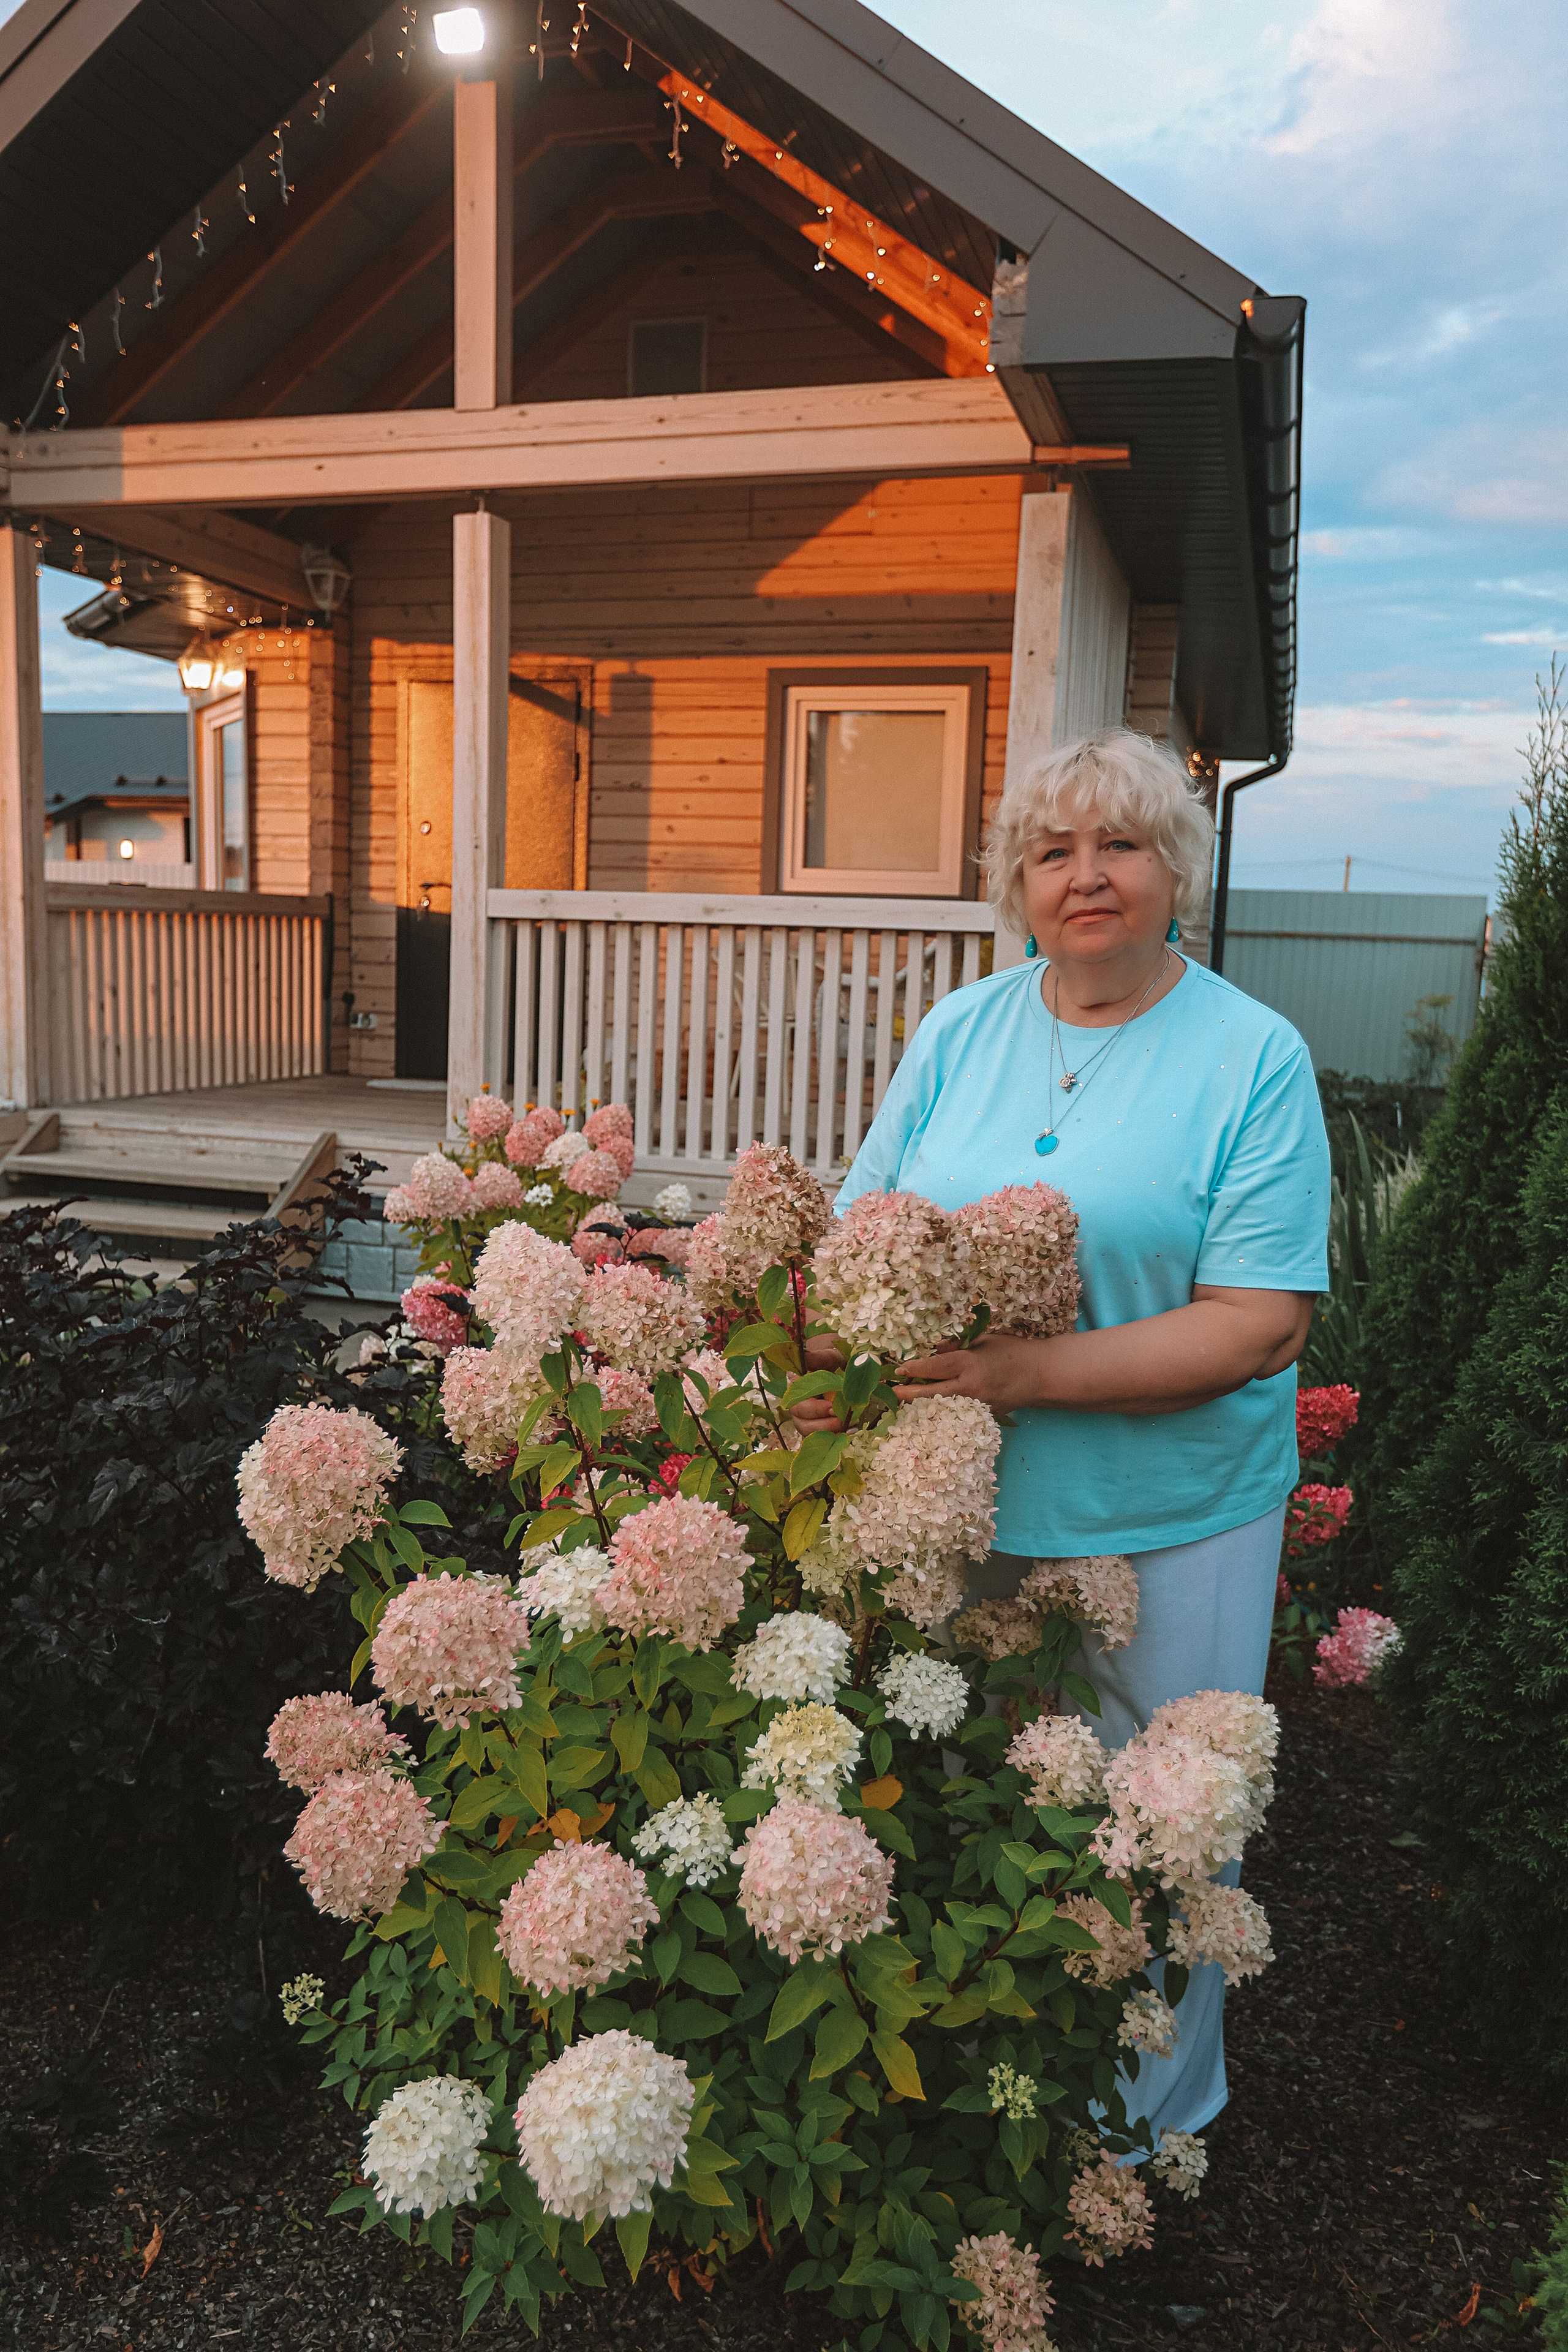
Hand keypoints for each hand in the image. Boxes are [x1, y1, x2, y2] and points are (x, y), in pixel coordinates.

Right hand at [790, 1335, 846, 1435]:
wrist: (840, 1369)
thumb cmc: (833, 1362)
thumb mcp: (829, 1357)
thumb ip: (818, 1358)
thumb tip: (804, 1354)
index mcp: (795, 1387)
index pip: (796, 1402)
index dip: (813, 1409)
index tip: (831, 1407)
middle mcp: (797, 1405)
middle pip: (801, 1421)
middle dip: (823, 1423)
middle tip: (843, 1418)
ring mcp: (805, 1419)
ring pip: (809, 1433)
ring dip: (829, 1431)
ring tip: (849, 1424)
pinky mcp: (817, 1428)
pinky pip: (820, 1439)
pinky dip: (834, 1437)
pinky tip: (850, 1432)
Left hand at [893, 1333, 1049, 1414]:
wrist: (1041, 1375)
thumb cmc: (1012, 1352)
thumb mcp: (984, 1340)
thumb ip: (957, 1346)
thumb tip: (933, 1350)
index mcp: (970, 1363)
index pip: (935, 1367)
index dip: (914, 1369)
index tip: (899, 1370)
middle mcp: (971, 1387)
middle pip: (932, 1394)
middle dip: (909, 1393)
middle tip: (892, 1392)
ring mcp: (977, 1405)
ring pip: (942, 1409)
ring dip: (923, 1405)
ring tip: (905, 1403)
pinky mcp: (984, 1416)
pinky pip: (958, 1415)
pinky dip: (943, 1412)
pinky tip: (930, 1412)